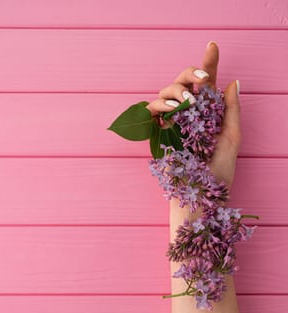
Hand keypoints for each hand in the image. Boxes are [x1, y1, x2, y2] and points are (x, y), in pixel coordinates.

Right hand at [145, 41, 240, 189]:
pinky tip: (172, 110)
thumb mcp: (231, 137)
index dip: (209, 63)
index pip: (207, 84)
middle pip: (183, 82)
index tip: (213, 46)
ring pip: (165, 92)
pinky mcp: (156, 131)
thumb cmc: (218, 171)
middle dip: (191, 74)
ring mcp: (170, 122)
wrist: (200, 195)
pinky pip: (151, 110)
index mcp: (207, 113)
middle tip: (203, 79)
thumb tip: (233, 82)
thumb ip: (231, 109)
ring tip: (185, 101)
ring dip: (174, 90)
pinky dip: (159, 105)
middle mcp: (187, 114)